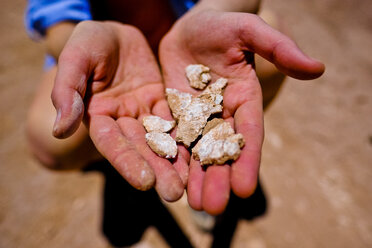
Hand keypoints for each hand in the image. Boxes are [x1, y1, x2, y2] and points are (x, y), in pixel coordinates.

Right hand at [51, 21, 187, 200]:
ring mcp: (142, 113)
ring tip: (190, 183)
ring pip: (159, 140)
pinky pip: (175, 121)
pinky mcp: (161, 103)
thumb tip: (59, 130)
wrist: (115, 32)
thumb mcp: (75, 58)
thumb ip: (67, 92)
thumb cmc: (90, 41)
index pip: (111, 143)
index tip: (144, 182)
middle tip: (174, 193)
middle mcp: (121, 121)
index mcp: (96, 116)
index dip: (127, 162)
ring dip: (173, 162)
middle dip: (156, 170)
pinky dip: (185, 137)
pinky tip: (199, 153)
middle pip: (139, 148)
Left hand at [159, 10, 323, 213]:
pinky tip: (171, 179)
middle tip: (213, 208)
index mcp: (244, 98)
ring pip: (198, 151)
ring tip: (194, 204)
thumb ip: (279, 49)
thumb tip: (318, 68)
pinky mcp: (177, 114)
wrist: (190, 28)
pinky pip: (175, 139)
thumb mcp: (249, 31)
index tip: (245, 188)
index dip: (247, 160)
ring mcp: (198, 116)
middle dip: (219, 178)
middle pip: (222, 150)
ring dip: (196, 177)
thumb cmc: (222, 26)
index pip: (248, 134)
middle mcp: (223, 113)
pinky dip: (174, 160)